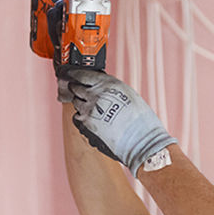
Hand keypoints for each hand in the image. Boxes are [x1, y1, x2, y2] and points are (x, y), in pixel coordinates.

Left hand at [60, 69, 175, 175]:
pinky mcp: (86, 124)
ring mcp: (89, 109)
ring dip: (80, 104)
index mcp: (108, 83)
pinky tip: (91, 121)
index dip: (75, 74)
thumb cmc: (140, 119)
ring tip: (92, 109)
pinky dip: (81, 118)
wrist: (142, 141)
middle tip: (77, 90)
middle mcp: (96, 94)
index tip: (71, 74)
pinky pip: (76, 117)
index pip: (83, 74)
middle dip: (76, 89)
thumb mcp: (127, 94)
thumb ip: (110, 88)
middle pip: (76, 88)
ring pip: (76, 102)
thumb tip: (97, 87)